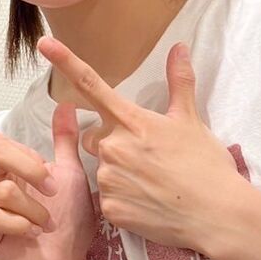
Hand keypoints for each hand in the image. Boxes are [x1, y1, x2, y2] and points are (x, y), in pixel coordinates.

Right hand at [0, 95, 94, 259]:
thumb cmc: (66, 223)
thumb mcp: (72, 176)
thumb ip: (65, 141)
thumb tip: (67, 105)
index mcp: (8, 167)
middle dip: (31, 167)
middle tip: (53, 189)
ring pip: (4, 189)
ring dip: (35, 207)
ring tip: (45, 223)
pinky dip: (21, 224)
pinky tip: (30, 234)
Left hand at [37, 37, 242, 250]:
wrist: (217, 215)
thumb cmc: (206, 166)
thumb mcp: (192, 120)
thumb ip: (179, 82)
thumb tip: (179, 47)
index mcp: (130, 121)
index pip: (90, 84)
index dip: (65, 61)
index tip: (44, 44)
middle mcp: (112, 146)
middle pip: (95, 137)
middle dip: (112, 142)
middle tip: (146, 156)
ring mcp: (108, 178)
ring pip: (102, 169)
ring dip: (119, 172)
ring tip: (152, 183)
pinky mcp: (109, 208)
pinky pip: (108, 198)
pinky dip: (124, 199)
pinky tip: (147, 202)